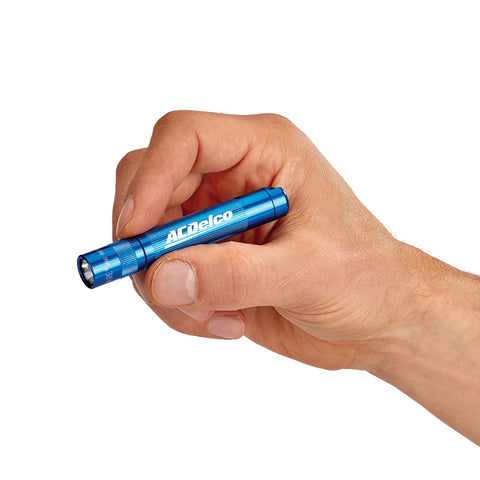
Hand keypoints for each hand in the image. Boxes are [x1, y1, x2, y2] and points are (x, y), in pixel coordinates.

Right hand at [112, 111, 414, 370]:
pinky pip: (162, 272)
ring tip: (215, 316)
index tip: (134, 234)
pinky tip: (225, 321)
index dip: (150, 179)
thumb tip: (159, 277)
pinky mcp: (210, 255)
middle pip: (150, 183)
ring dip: (165, 285)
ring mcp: (216, 216)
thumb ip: (234, 275)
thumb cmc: (365, 280)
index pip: (184, 136)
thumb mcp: (307, 274)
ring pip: (148, 236)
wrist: (378, 318)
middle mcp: (233, 174)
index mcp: (264, 150)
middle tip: (164, 288)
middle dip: (147, 242)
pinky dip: (177, 304)